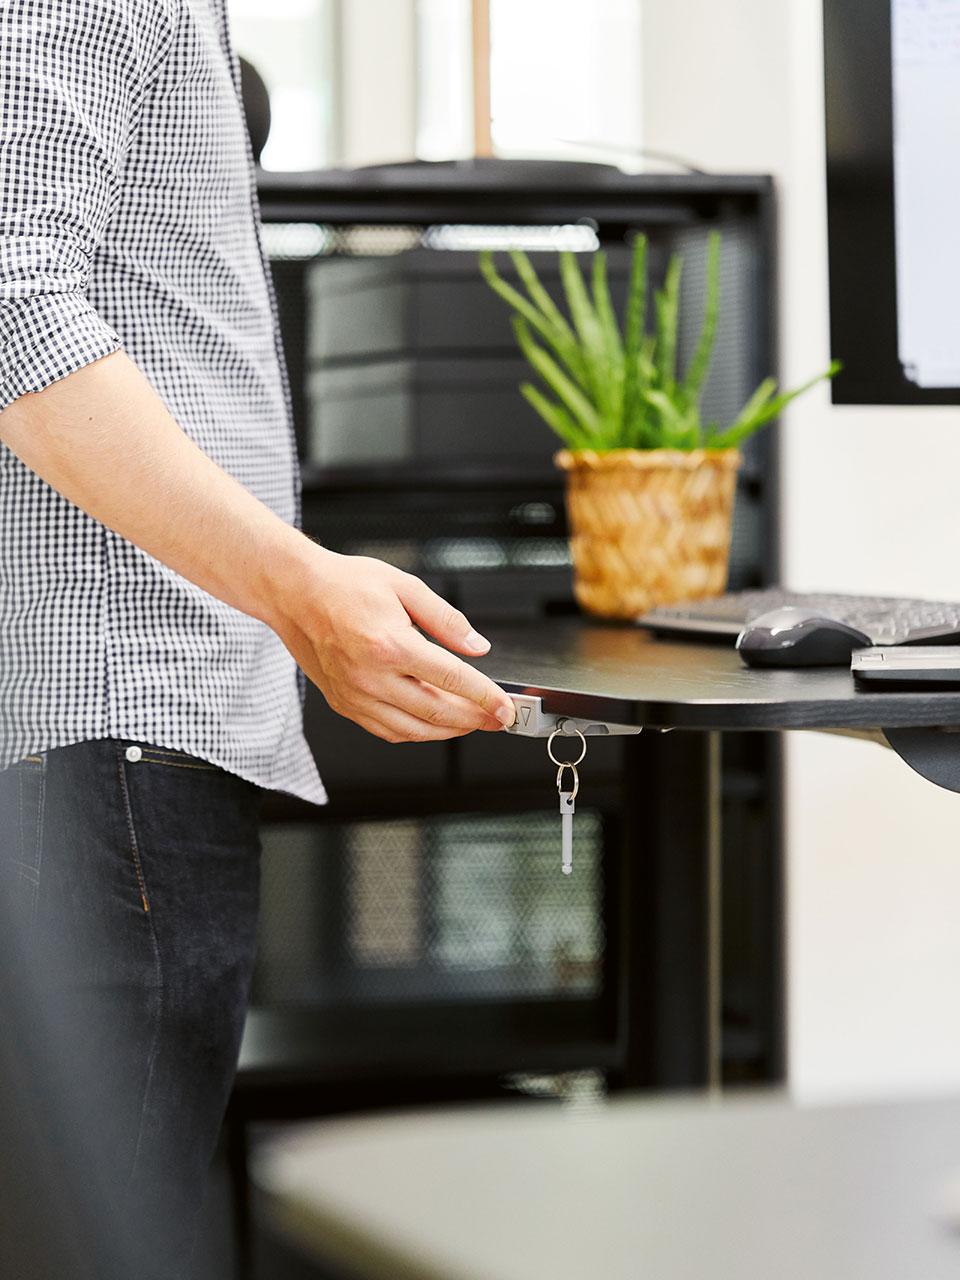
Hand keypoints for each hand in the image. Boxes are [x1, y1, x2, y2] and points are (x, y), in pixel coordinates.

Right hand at [273, 546, 516, 741]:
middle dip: (475, 719)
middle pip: (436, 711)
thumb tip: (476, 646)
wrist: (294, 592)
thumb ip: (445, 619)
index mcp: (390, 644)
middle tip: (496, 718)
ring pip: (412, 730)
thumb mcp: (404, 586)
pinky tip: (432, 724)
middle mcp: (371, 676)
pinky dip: (415, 733)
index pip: (452, 679)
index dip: (486, 697)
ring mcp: (355, 695)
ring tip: (470, 722)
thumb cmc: (344, 584)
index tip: (505, 707)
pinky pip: (386, 731)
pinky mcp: (343, 704)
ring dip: (447, 732)